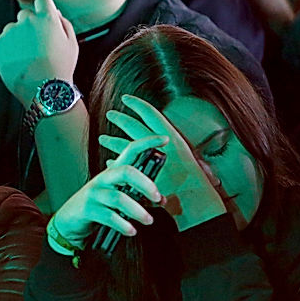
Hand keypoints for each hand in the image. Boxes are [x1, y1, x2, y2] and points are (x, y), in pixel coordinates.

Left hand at [0, 0, 77, 103]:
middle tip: (36, 46)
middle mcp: (26, 21)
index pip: (41, 1)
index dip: (43, 11)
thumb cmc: (61, 67)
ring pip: (12, 29)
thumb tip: (54, 12)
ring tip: (27, 58)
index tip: (44, 23)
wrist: (42, 90)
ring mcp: (10, 32)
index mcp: (46, 18)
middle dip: (30, 26)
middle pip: (25, 15)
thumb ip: (63, 22)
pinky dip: (6, 49)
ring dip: (17, 38)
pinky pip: (0, 41)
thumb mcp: (71, 43)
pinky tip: (17, 61)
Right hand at [52, 135, 166, 248]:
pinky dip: (123, 225)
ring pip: (118, 197)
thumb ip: (137, 195)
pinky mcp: (87, 209)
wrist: (68, 220)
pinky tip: (131, 230)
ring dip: (137, 210)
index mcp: (112, 173)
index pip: (130, 151)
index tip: (164, 140)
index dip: (146, 143)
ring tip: (148, 220)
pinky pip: (109, 216)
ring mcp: (94, 194)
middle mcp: (103, 179)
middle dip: (145, 183)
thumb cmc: (96, 205)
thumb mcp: (115, 195)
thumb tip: (162, 200)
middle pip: (125, 172)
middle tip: (157, 197)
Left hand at [100, 95, 226, 229]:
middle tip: (109, 114)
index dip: (139, 105)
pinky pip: (126, 166)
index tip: (127, 98)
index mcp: (174, 139)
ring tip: (101, 138)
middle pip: (135, 127)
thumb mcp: (188, 160)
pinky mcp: (145, 175)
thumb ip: (173, 151)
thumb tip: (164, 145)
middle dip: (121, 120)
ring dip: (113, 141)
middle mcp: (162, 146)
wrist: (197, 202)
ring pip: (127, 145)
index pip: (153, 116)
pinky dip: (117, 163)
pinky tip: (109, 163)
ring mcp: (153, 160)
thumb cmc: (197, 182)